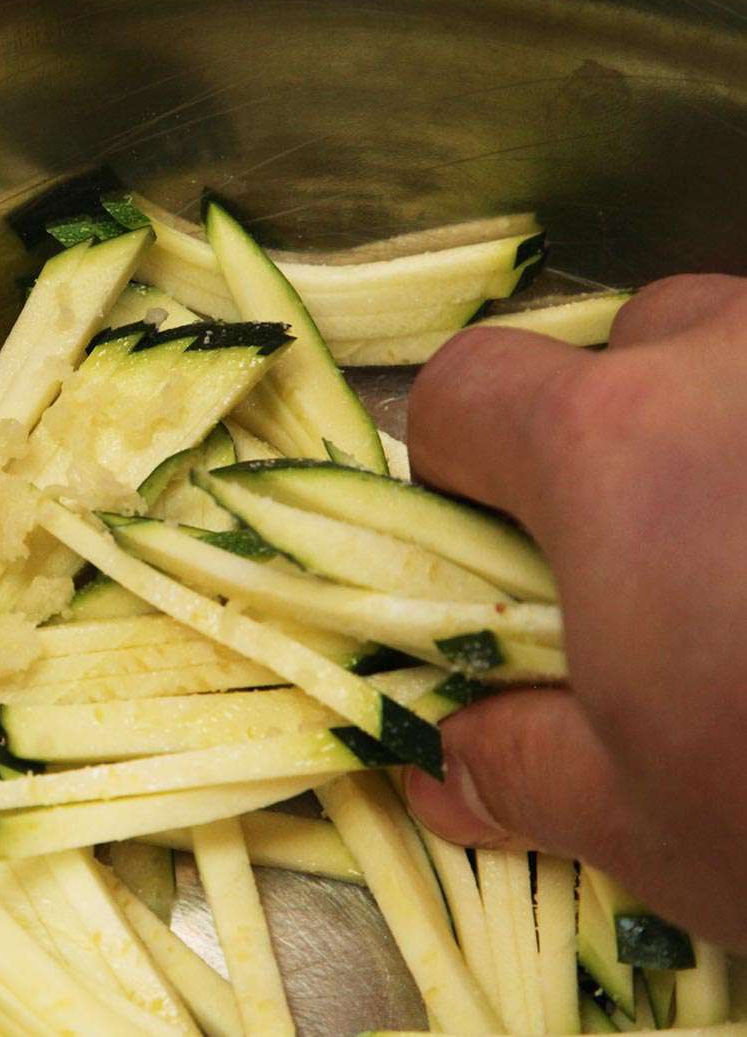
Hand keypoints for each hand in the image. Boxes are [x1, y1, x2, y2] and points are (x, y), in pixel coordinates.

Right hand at [405, 273, 746, 948]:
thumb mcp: (649, 820)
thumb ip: (518, 768)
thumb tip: (447, 764)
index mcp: (616, 447)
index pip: (466, 388)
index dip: (455, 464)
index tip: (497, 546)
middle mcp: (746, 361)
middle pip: (634, 343)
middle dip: (625, 433)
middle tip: (674, 560)